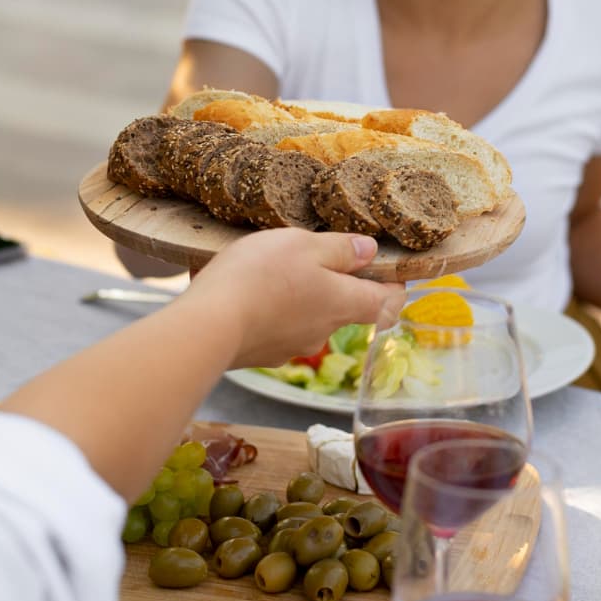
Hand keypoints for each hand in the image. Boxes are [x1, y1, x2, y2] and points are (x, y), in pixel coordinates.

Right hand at [183, 230, 403, 369]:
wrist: (207, 327)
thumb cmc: (260, 277)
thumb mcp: (303, 245)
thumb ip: (340, 249)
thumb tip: (369, 252)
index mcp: (344, 303)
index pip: (388, 303)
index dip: (393, 286)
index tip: (387, 271)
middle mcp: (325, 332)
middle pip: (344, 307)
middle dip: (333, 284)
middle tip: (310, 256)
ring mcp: (292, 347)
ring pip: (307, 317)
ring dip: (296, 296)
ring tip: (265, 271)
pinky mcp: (262, 355)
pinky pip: (275, 328)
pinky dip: (268, 311)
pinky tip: (243, 294)